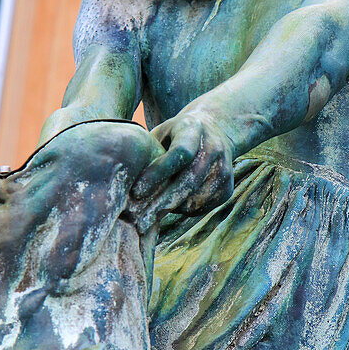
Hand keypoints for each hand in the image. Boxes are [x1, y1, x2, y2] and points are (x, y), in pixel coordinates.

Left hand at [128, 104, 234, 230]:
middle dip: (162, 202)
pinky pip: (203, 206)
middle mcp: (214, 148)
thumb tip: (120, 181)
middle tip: (139, 220)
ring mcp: (225, 168)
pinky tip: (170, 209)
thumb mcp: (161, 133)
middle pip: (189, 181)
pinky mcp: (228, 186)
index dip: (158, 174)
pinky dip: (184, 211)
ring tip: (148, 218)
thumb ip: (148, 152)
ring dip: (171, 210)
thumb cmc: (175, 135)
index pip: (179, 154)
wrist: (217, 130)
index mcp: (192, 129)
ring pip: (196, 198)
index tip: (136, 192)